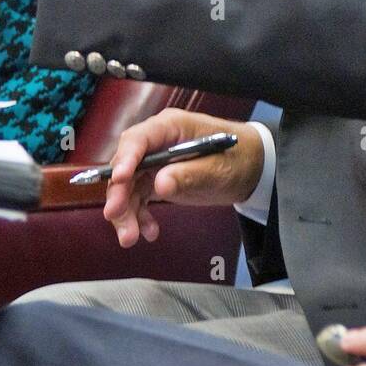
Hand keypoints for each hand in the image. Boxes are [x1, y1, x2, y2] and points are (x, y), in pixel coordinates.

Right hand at [104, 110, 263, 246]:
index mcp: (172, 127)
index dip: (126, 158)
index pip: (140, 138)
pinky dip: (140, 216)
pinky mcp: (156, 179)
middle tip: (115, 215)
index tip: (120, 179)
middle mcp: (157, 142)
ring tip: (130, 238)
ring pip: (128, 186)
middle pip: (127, 164)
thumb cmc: (237, 159)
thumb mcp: (218, 169)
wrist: (250, 169)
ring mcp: (155, 161)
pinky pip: (139, 198)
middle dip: (119, 192)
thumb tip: (160, 184)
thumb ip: (190, 175)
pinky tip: (150, 232)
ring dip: (126, 212)